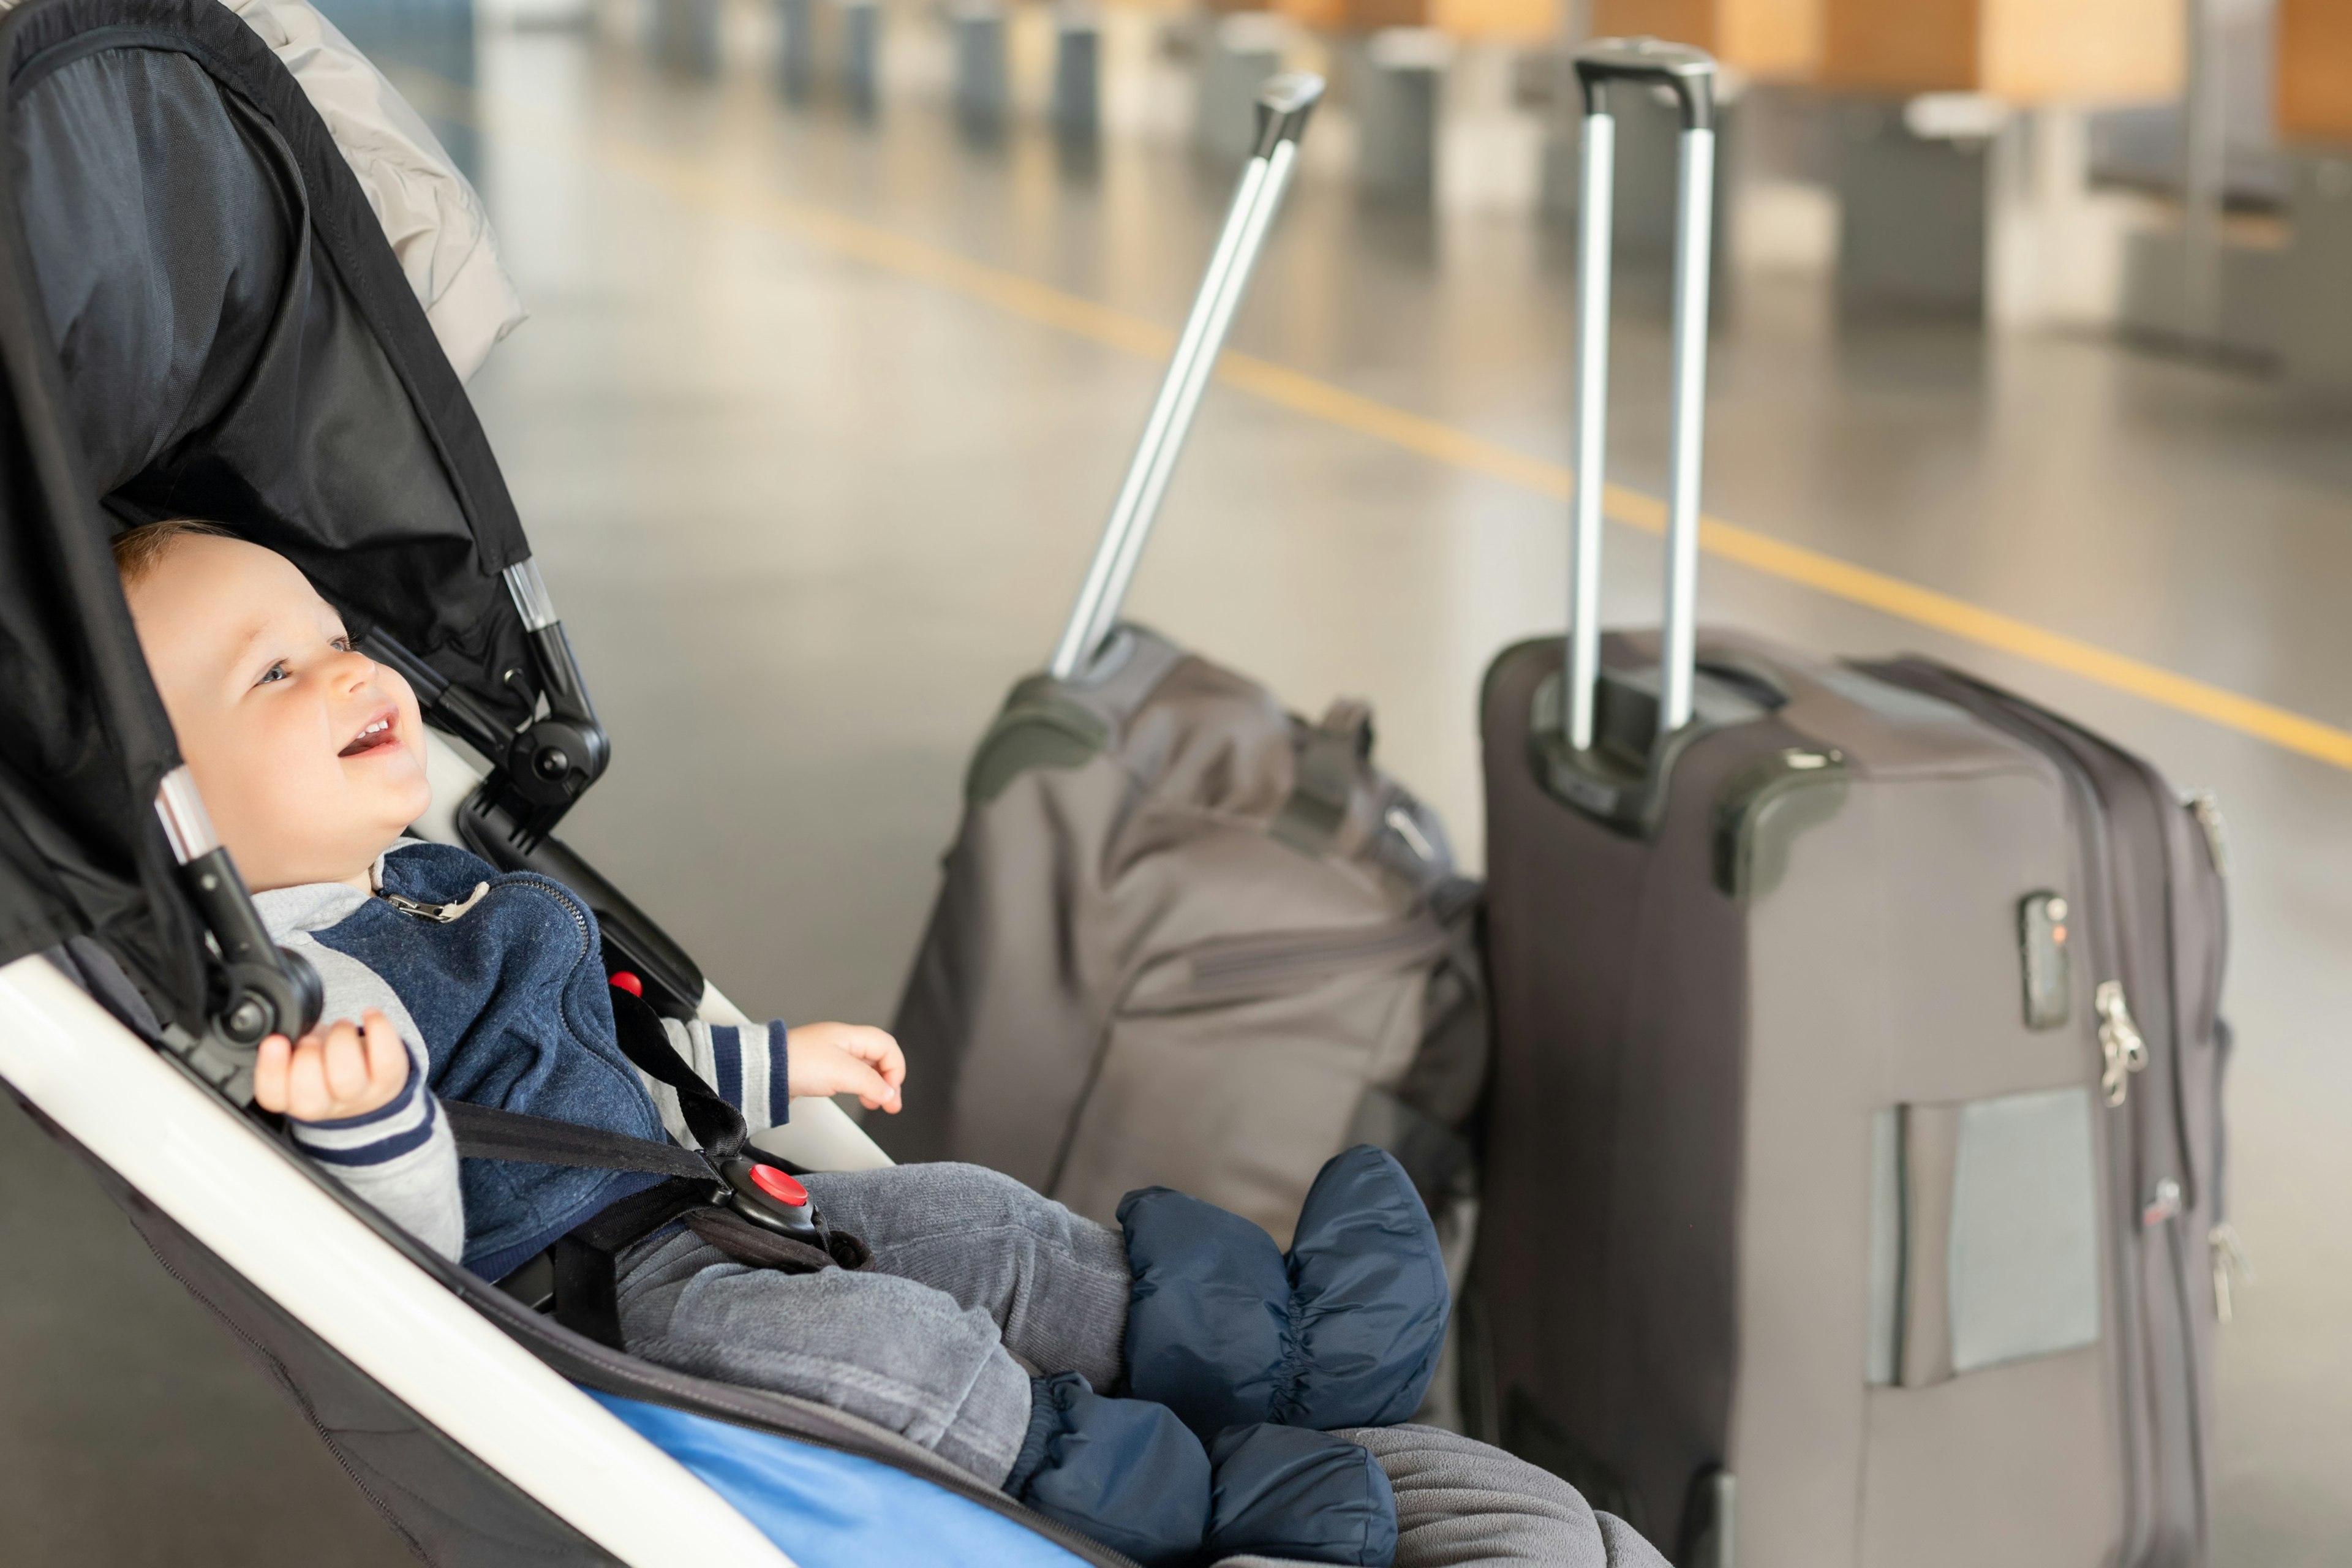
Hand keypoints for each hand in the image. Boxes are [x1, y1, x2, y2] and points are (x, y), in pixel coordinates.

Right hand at [254, 1010, 409, 1122]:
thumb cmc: (326, 1067)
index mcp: (292, 1099)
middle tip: (311, 1038)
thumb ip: (287, 1048)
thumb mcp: (298, 1058)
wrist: (368, 1085)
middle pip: (310, 1096)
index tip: (275, 1040)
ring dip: (340, 1041)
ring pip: (347, 1078)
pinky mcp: (389, 1079)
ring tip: (341, 1026)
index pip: (272, 1097)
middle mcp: (326, 1105)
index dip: (271, 1069)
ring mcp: (360, 1095)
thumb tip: (283, 1025)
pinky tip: (369, 1014)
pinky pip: (387, 1058)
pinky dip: (379, 1029)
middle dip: (307, 1057)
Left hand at [787, 1022, 905, 1113]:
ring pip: (865, 1069)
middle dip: (888, 1081)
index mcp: (850, 1036)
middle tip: (890, 1104)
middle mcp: (843, 1043)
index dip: (895, 1069)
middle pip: (879, 1058)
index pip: (887, 1047)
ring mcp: (831, 1056)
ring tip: (875, 1103)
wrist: (764, 1071)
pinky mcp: (821, 1070)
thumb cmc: (797, 1064)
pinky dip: (859, 1088)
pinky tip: (857, 1097)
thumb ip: (870, 1083)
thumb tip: (889, 1094)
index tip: (891, 1091)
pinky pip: (849, 1076)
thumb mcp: (842, 1073)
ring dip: (875, 1086)